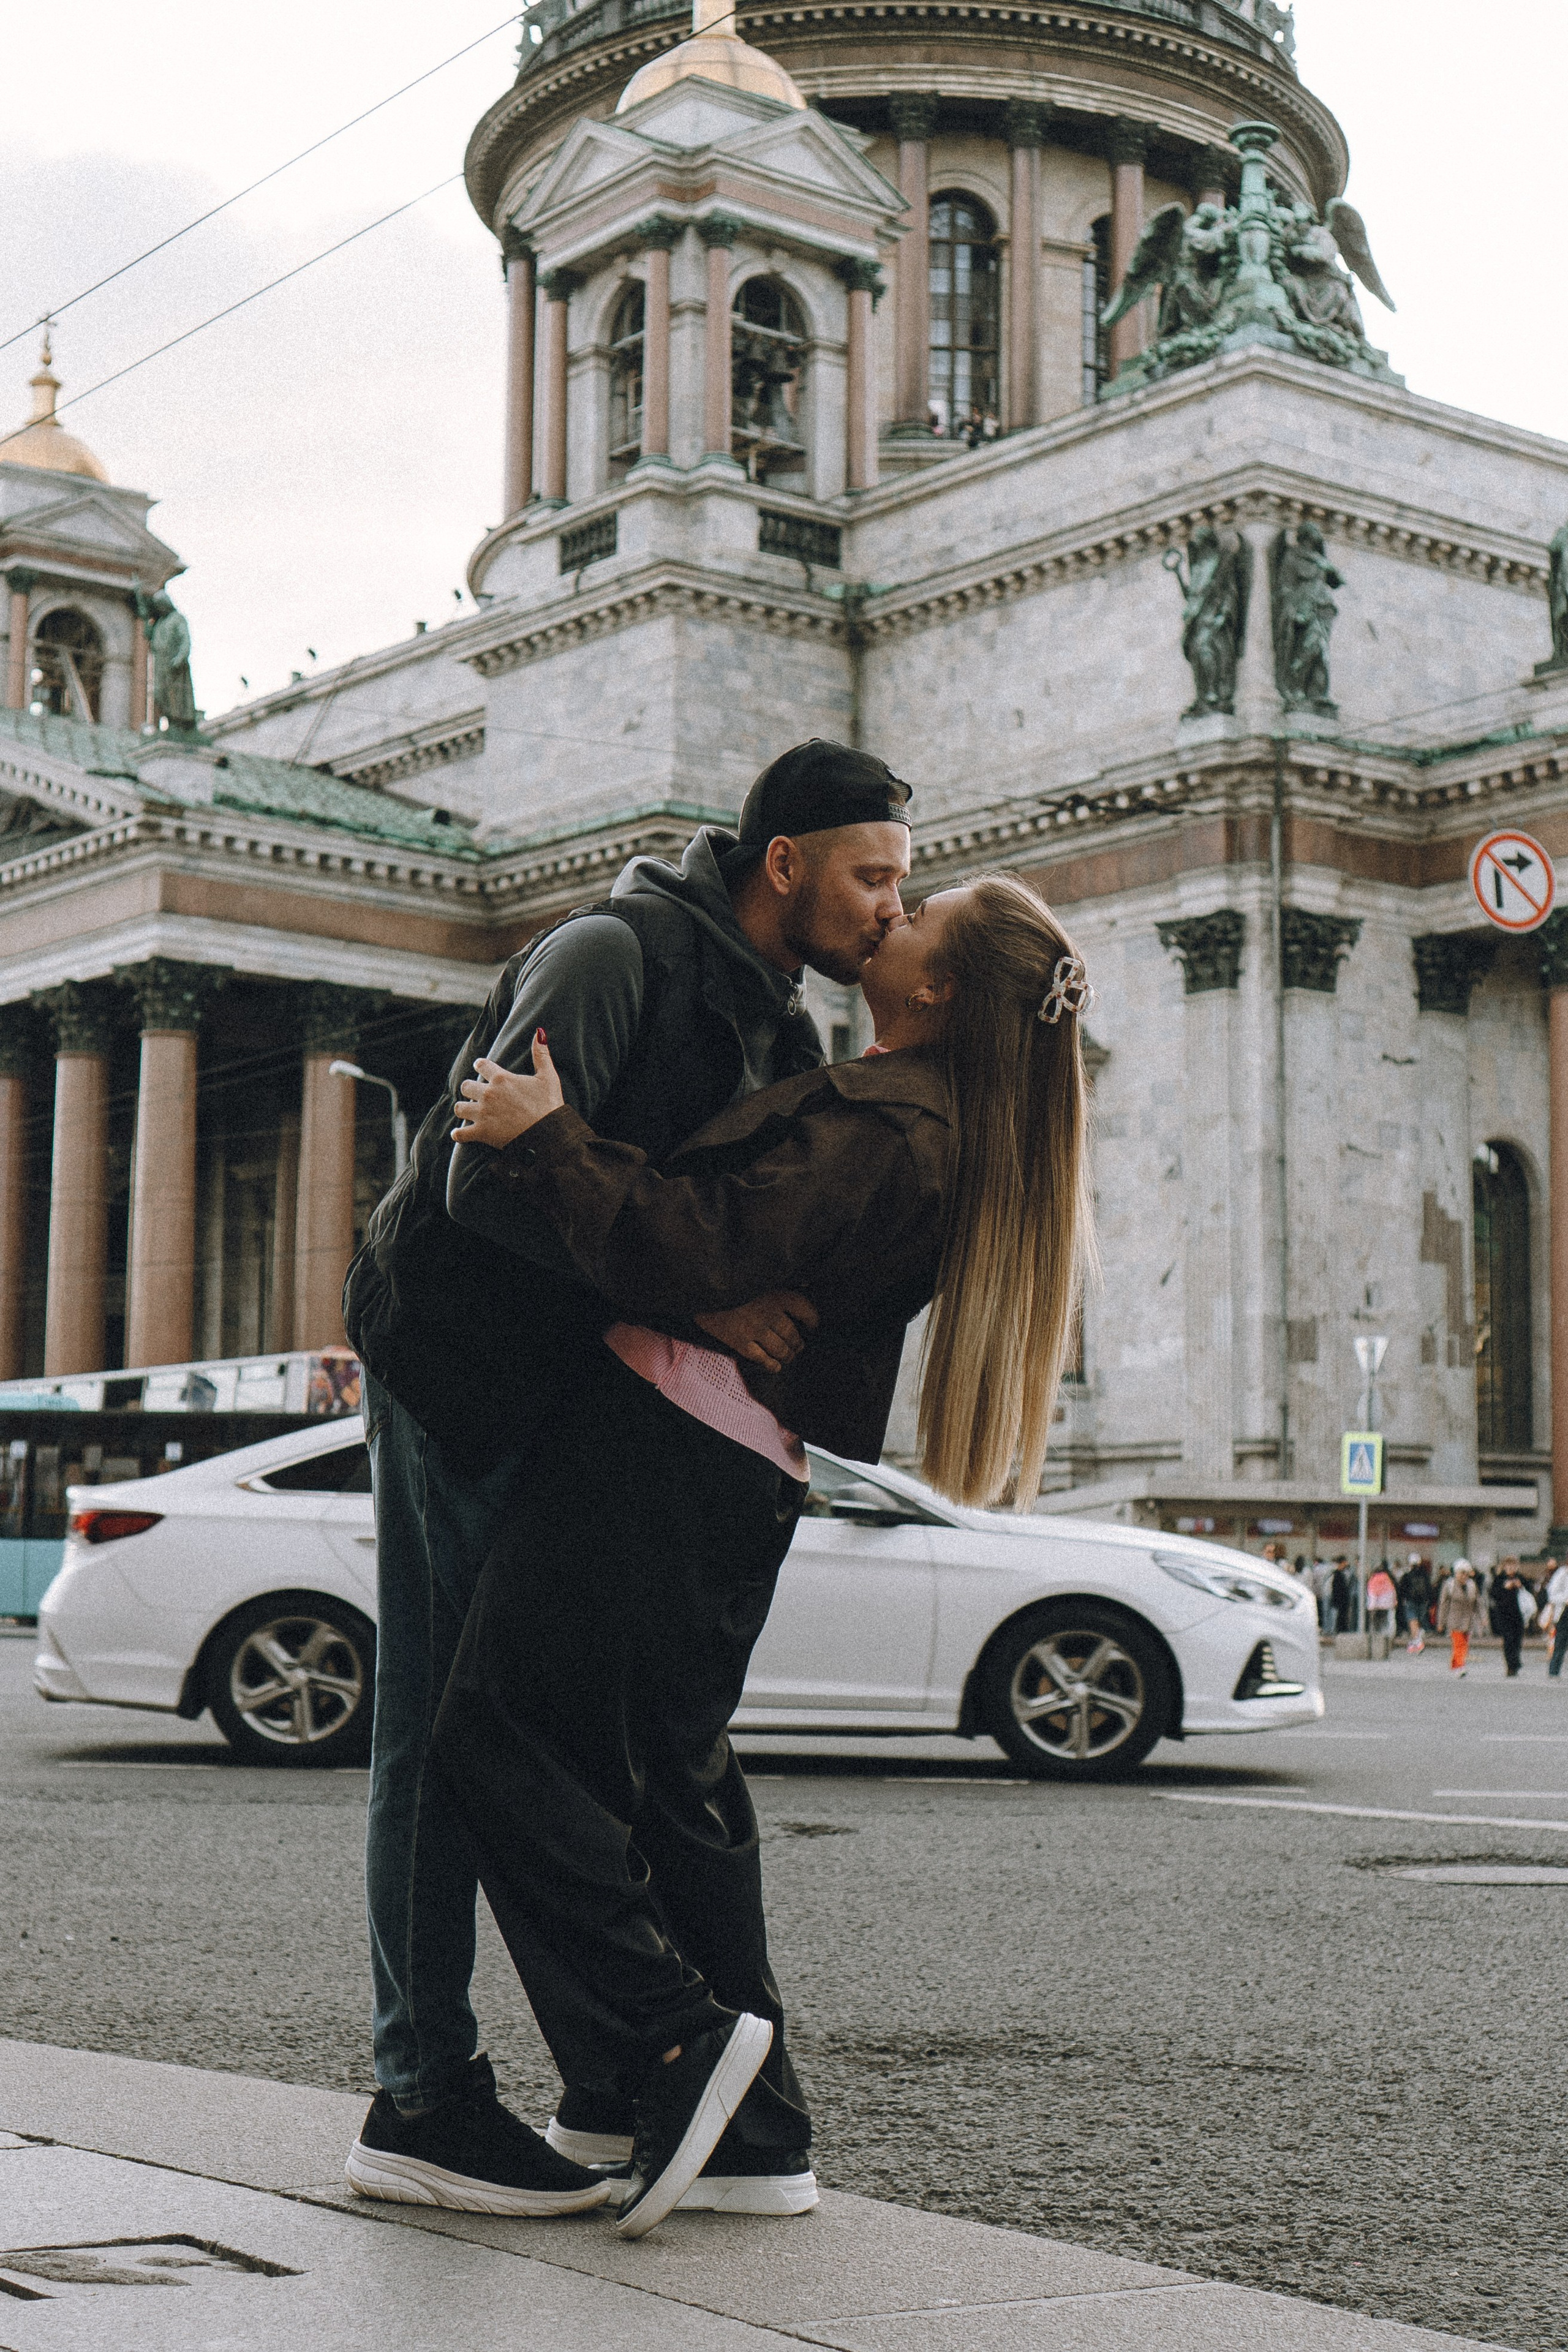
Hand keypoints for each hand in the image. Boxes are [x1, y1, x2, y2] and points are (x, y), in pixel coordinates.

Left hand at [451, 1033, 563, 1147]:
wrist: (549, 1134)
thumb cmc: (549, 1105)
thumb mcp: (548, 1076)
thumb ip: (541, 1054)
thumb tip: (539, 1032)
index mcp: (501, 1078)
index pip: (481, 1065)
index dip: (480, 1065)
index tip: (480, 1067)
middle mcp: (488, 1094)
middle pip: (466, 1086)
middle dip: (470, 1089)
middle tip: (475, 1093)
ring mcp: (483, 1114)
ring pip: (459, 1108)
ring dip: (463, 1109)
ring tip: (468, 1111)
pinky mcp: (481, 1132)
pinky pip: (460, 1133)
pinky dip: (458, 1134)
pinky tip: (459, 1134)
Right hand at [695, 1290, 818, 1374]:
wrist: (704, 1292)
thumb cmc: (735, 1285)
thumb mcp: (761, 1280)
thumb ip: (780, 1286)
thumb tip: (806, 1283)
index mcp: (776, 1294)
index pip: (805, 1309)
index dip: (812, 1320)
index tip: (812, 1325)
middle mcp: (768, 1312)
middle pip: (793, 1334)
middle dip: (798, 1344)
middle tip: (798, 1346)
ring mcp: (754, 1328)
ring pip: (781, 1349)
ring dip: (788, 1355)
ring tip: (788, 1356)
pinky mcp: (740, 1341)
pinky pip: (762, 1359)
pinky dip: (771, 1365)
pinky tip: (775, 1366)